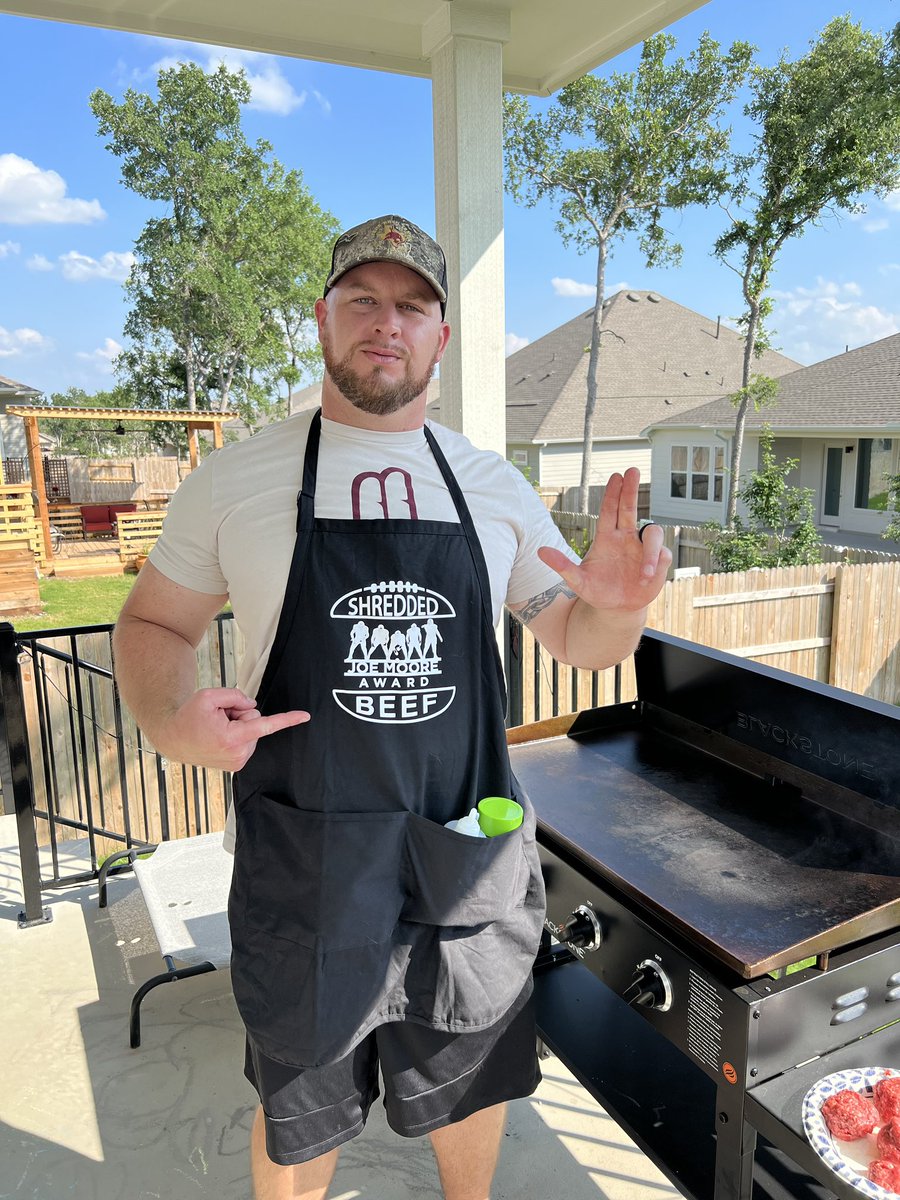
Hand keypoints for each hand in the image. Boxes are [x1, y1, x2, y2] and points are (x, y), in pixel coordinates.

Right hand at [155, 687, 309, 771]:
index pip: (265, 725)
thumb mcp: (209, 696)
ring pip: (252, 731)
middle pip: (255, 720)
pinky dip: (235, 734)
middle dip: (240, 715)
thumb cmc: (189, 716)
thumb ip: (236, 696)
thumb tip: (253, 706)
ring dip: (237, 725)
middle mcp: (238, 754)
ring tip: (216, 728)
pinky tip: (218, 736)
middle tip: (218, 718)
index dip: (287, 719)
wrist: (173, 738)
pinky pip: (246, 740)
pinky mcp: (236, 765)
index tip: (306, 716)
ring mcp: (237, 762)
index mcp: (232, 738)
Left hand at [537, 469, 671, 613]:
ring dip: (650, 551)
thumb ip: (562, 566)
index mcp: (607, 538)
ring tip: (643, 574)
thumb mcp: (578, 581)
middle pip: (629, 508)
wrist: (617, 610)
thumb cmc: (597, 591)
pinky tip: (646, 578)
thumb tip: (540, 551)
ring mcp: (643, 548)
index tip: (617, 475)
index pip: (610, 510)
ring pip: (653, 533)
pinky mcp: (658, 562)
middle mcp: (626, 538)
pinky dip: (655, 564)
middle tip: (633, 470)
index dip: (613, 493)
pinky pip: (663, 555)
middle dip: (631, 489)